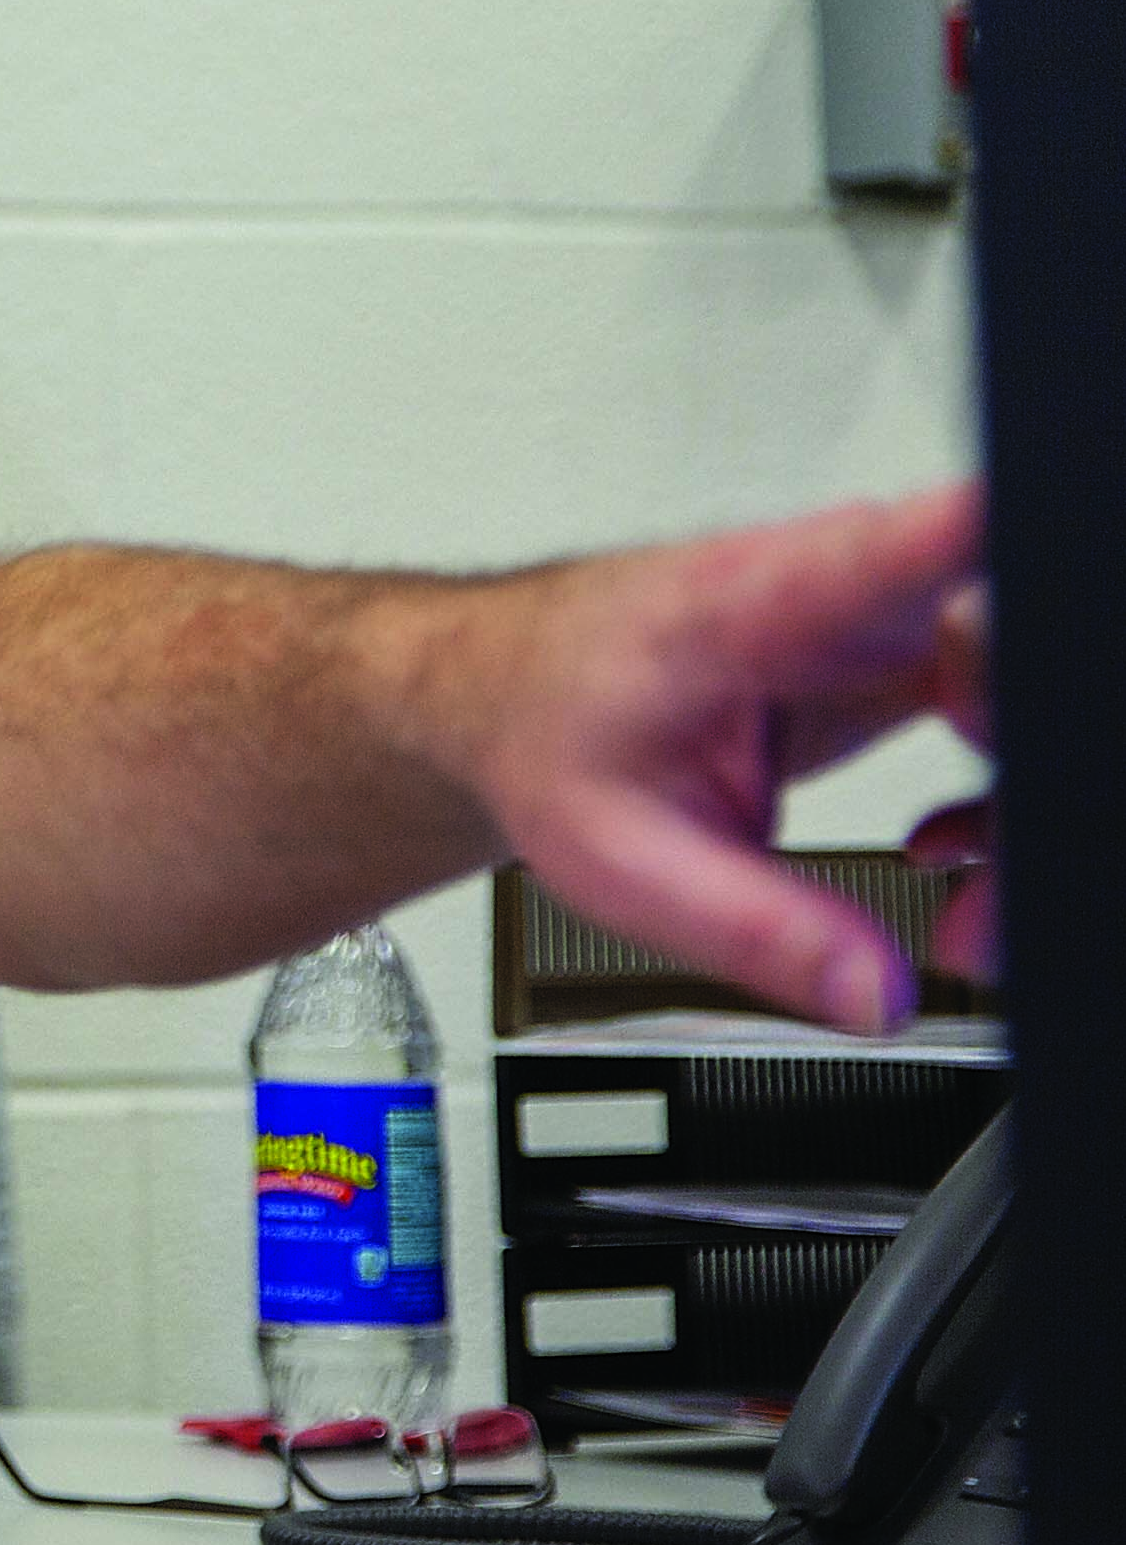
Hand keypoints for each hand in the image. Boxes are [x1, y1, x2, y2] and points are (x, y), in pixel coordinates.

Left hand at [447, 482, 989, 1032]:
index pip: (903, 553)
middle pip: (1008, 652)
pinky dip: (1004, 797)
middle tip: (973, 899)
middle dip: (1026, 785)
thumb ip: (756, 931)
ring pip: (1024, 686)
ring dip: (1020, 805)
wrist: (503, 691)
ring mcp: (883, 611)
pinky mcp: (907, 645)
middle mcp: (841, 587)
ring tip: (955, 897)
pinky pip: (1010, 709)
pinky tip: (941, 849)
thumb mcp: (620, 860)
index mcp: (757, 609)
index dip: (988, 550)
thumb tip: (879, 994)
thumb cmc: (545, 728)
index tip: (1041, 558)